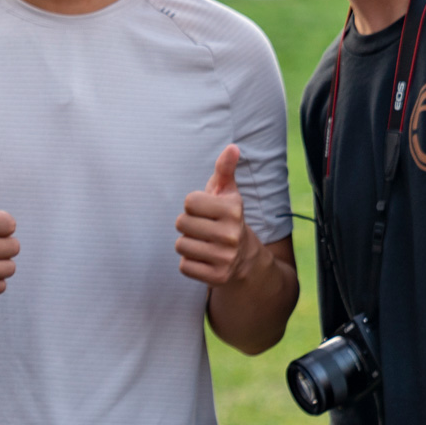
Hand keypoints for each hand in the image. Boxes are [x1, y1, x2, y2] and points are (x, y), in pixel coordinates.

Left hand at [175, 144, 255, 286]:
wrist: (246, 259)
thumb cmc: (227, 219)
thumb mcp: (228, 194)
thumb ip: (225, 170)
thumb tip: (232, 147)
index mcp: (233, 210)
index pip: (189, 201)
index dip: (193, 205)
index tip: (206, 211)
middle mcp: (231, 234)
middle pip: (181, 223)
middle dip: (188, 225)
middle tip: (203, 229)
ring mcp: (225, 258)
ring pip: (180, 245)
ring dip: (187, 244)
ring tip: (203, 243)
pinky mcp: (217, 277)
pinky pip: (184, 266)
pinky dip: (189, 263)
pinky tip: (204, 259)